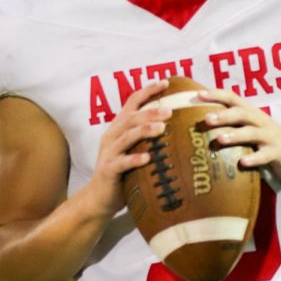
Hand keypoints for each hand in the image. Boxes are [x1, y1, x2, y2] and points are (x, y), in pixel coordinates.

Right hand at [80, 79, 172, 216]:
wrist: (99, 198)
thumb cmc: (124, 173)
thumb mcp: (135, 150)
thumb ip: (150, 138)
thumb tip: (181, 127)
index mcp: (119, 128)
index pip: (132, 102)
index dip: (147, 91)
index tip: (165, 82)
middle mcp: (112, 136)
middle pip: (131, 118)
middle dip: (150, 112)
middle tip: (169, 111)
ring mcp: (109, 153)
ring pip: (126, 137)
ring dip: (144, 130)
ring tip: (161, 128)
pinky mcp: (108, 170)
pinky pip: (121, 163)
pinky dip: (134, 159)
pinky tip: (147, 158)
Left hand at [196, 88, 280, 195]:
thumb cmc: (268, 141)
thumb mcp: (252, 129)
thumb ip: (233, 125)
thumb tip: (201, 124)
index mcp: (252, 113)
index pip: (233, 98)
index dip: (217, 94)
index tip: (198, 95)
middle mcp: (261, 121)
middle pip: (242, 114)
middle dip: (224, 115)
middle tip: (206, 118)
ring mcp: (270, 137)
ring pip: (252, 133)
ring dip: (235, 135)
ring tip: (220, 139)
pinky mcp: (278, 153)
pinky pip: (265, 155)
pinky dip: (254, 159)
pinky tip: (242, 163)